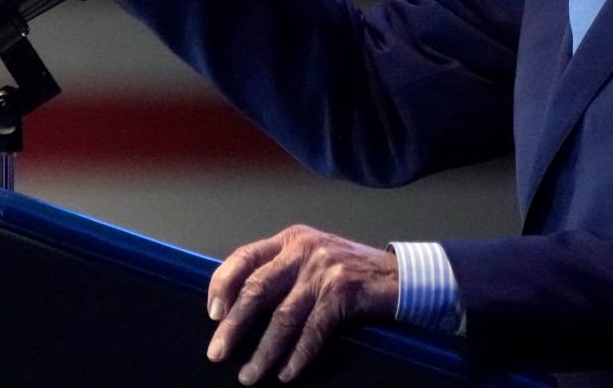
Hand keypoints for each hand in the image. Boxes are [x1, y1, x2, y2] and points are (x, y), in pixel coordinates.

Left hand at [206, 225, 398, 383]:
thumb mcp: (312, 260)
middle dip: (234, 326)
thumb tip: (237, 308)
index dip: (223, 285)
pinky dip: (298, 356)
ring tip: (249, 376)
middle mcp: (304, 249)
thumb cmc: (351, 273)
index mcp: (291, 239)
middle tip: (217, 353)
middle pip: (257, 289)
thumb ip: (281, 272)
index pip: (244, 257)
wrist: (400, 276)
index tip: (212, 314)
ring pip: (283, 317)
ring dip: (263, 352)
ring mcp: (324, 269)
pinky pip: (313, 330)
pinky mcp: (344, 291)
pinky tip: (286, 374)